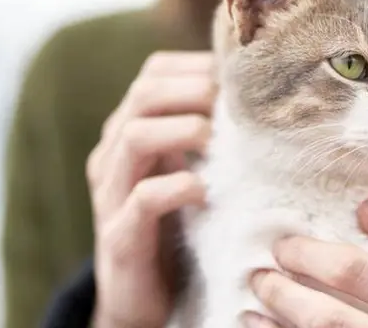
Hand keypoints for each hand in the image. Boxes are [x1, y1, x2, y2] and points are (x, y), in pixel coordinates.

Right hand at [86, 51, 214, 326]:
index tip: (235, 79)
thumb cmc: (176, 226)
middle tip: (228, 105)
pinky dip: (176, 187)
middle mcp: (113, 156)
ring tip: (214, 140)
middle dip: (190, 90)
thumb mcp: (187, 170)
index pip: (152, 75)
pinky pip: (141, 199)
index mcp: (129, 132)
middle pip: (142, 95)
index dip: (194, 67)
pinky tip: (203, 191)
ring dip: (183, 130)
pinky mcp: (120, 236)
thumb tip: (256, 98)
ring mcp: (111, 195)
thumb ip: (205, 136)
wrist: (143, 299)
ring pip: (134, 137)